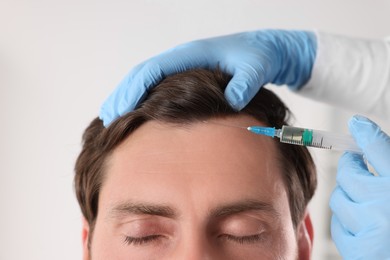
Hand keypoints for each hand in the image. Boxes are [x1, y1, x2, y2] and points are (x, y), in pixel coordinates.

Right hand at [100, 30, 316, 125]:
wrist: (263, 49)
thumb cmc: (257, 57)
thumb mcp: (255, 68)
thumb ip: (245, 82)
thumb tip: (232, 101)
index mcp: (190, 55)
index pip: (153, 70)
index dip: (134, 89)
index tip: (119, 110)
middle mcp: (181, 59)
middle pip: (141, 74)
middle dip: (122, 94)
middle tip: (106, 118)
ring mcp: (181, 66)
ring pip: (145, 79)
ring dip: (127, 96)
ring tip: (111, 118)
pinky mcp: (184, 75)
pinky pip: (155, 85)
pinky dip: (140, 97)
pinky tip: (135, 113)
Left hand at [330, 115, 389, 258]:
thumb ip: (388, 170)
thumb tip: (371, 144)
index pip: (380, 148)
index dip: (365, 134)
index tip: (357, 124)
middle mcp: (387, 204)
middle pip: (348, 173)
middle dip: (350, 167)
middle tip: (355, 164)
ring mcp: (371, 228)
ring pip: (338, 199)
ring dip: (347, 198)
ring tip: (365, 204)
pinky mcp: (358, 251)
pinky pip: (338, 226)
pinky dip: (346, 224)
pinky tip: (363, 227)